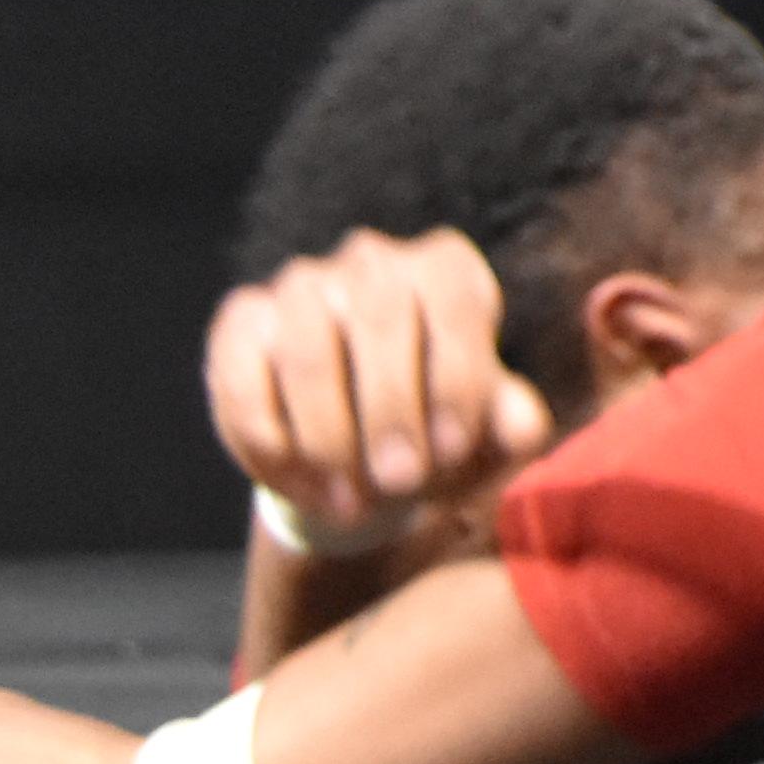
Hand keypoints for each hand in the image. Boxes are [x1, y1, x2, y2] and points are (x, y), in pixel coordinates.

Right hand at [206, 227, 551, 555]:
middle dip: (391, 407)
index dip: (456, 377)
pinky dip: (272, 445)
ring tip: (354, 501)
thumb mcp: (484, 428)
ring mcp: (300, 287)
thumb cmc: (436, 423)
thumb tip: (524, 425)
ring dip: (329, 435)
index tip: (452, 449)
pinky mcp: (239, 326)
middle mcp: (372, 261)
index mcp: (446, 268)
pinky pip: (244, 382)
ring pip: (307, 350)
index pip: (455, 301)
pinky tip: (305, 488)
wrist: (359, 445)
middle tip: (401, 480)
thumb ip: (509, 423)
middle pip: (379, 314)